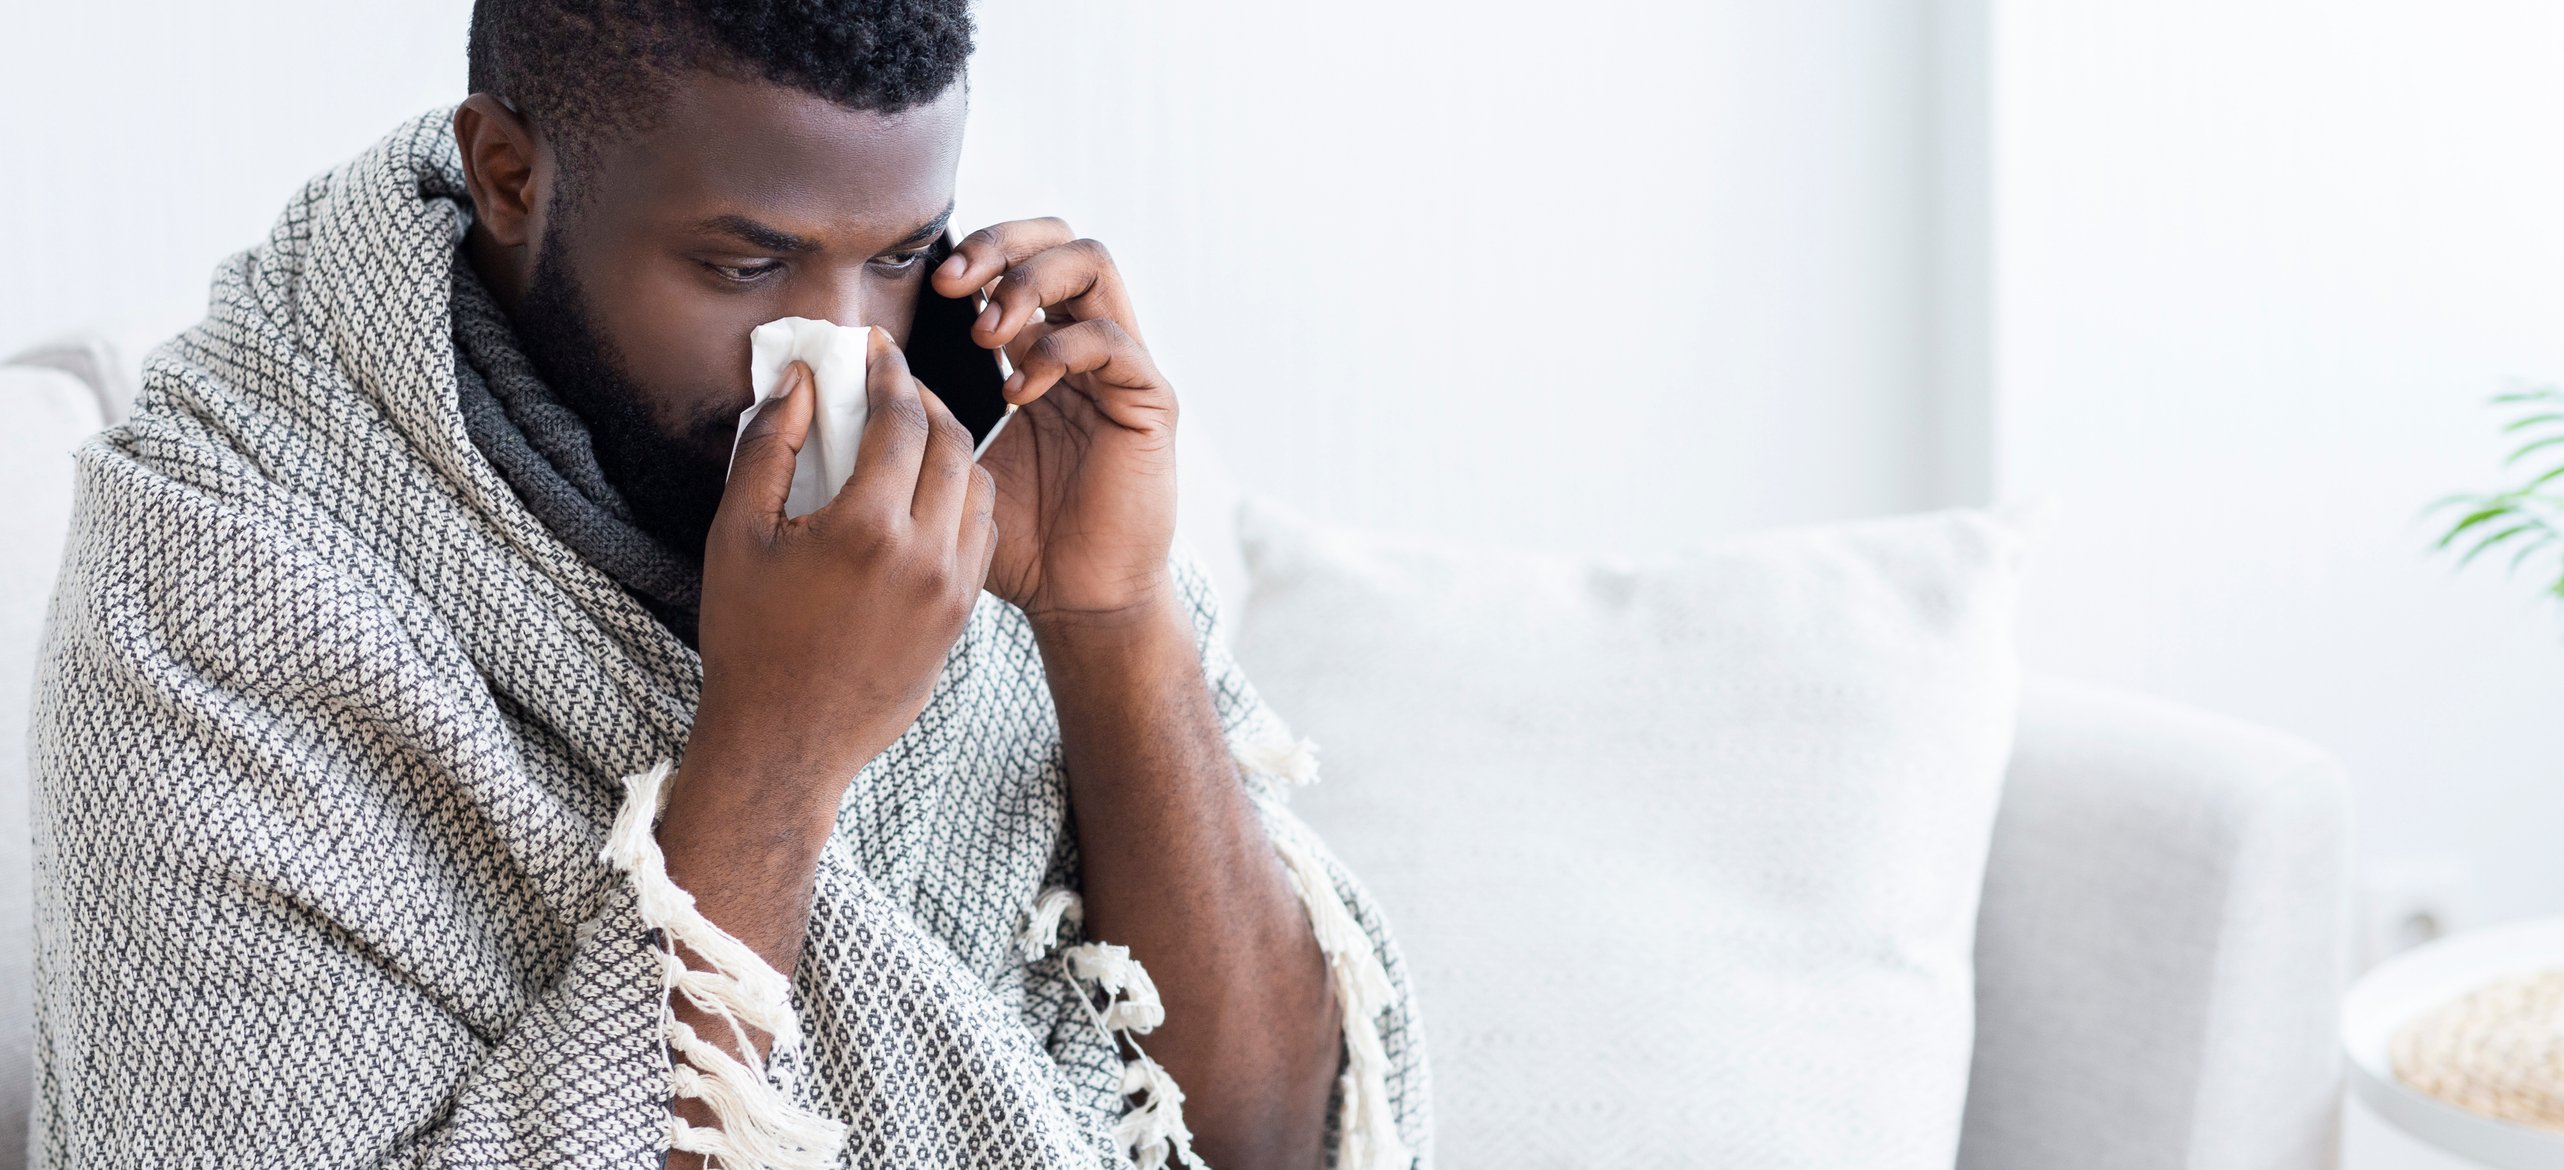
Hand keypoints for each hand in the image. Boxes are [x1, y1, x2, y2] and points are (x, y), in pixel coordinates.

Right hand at [686, 330, 997, 800]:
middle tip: (894, 385)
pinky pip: (980, 537)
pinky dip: (960, 501)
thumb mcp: (737, 534)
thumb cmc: (748, 639)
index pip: (901, 420)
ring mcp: (953, 591)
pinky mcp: (962, 619)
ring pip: (978, 488)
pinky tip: (924, 497)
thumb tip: (800, 382)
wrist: (786, 744)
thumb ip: (770, 447)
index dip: (889, 373)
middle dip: (925, 401)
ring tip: (912, 437)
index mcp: (868, 528)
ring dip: (951, 450)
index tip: (875, 350)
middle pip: (951, 443)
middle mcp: (926, 555)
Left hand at [931, 219, 1176, 627]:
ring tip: (987, 331)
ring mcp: (1122, 369)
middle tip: (952, 285)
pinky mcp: (1149, 401)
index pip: (1023, 259)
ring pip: (1095, 266)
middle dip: (1002, 245)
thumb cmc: (1020, 537)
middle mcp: (1087, 347)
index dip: (978, 251)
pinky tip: (1020, 391)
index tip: (927, 284)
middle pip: (1063, 241)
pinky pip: (1112, 340)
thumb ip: (932, 406)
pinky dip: (1060, 350)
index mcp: (1043, 351)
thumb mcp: (957, 460)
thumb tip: (884, 355)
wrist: (1073, 599)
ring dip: (1030, 283)